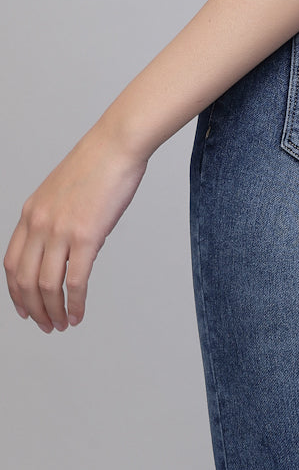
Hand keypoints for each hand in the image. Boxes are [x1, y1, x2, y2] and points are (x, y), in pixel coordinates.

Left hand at [4, 121, 147, 331]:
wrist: (117, 144)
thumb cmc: (98, 162)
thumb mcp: (61, 191)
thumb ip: (57, 220)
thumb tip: (71, 250)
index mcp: (30, 212)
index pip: (11, 264)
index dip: (15, 292)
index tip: (24, 308)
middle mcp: (39, 224)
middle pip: (24, 281)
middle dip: (33, 310)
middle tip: (45, 325)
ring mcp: (61, 231)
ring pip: (47, 286)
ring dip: (53, 311)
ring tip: (62, 324)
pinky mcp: (86, 236)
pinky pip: (75, 280)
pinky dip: (74, 303)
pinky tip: (78, 313)